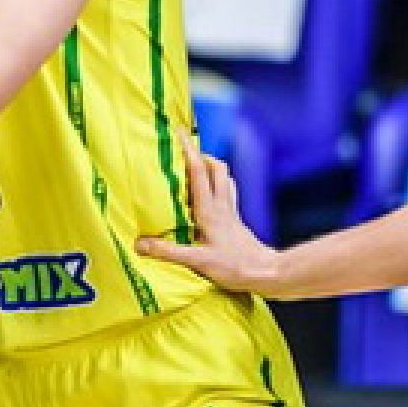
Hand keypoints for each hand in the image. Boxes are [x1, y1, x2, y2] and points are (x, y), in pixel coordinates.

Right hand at [136, 145, 279, 294]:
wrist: (267, 274)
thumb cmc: (235, 267)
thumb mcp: (198, 262)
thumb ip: (169, 252)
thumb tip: (140, 244)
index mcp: (210, 211)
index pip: (199, 171)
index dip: (188, 150)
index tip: (178, 132)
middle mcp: (221, 206)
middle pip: (215, 168)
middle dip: (200, 153)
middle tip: (183, 149)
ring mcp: (231, 213)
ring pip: (223, 178)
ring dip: (210, 167)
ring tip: (194, 167)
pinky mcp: (236, 222)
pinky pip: (227, 194)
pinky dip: (218, 185)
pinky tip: (210, 193)